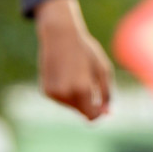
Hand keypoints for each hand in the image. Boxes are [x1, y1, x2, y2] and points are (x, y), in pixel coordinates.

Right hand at [34, 0, 112, 119]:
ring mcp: (54, 93)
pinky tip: (64, 74)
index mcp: (83, 89)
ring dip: (76, 97)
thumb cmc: (85, 51)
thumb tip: (107, 114)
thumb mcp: (102, 70)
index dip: (99, 112)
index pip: (93, 116)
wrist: (59, 36)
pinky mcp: (46, 91)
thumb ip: (106, 94)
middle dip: (88, 103)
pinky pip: (61, 100)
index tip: (101, 102)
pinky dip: (66, 92)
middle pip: (82, 112)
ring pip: (71, 106)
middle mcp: (66, 94)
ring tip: (75, 74)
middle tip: (88, 81)